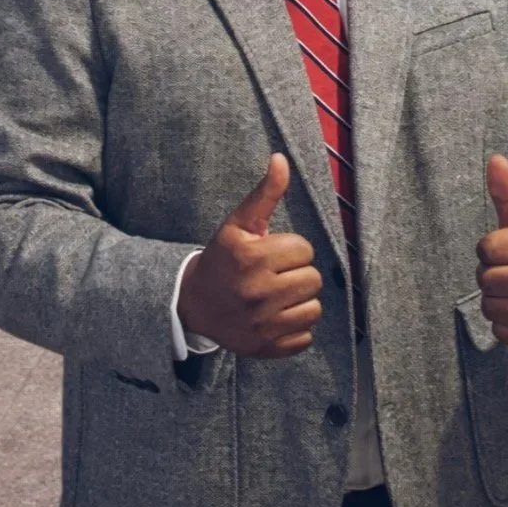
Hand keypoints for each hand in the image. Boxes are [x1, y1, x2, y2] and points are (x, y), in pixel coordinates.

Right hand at [177, 154, 323, 357]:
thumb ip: (265, 193)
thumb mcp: (238, 224)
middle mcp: (256, 292)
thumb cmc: (222, 259)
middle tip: (274, 275)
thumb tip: (281, 158)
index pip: (304, 249)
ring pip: (313, 309)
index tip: (270, 253)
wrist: (193, 304)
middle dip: (297, 274)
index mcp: (251, 258)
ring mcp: (261, 324)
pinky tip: (275, 318)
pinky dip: (295, 329)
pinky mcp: (266, 348)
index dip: (290, 249)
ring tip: (277, 296)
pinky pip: (305, 337)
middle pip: (313, 279)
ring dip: (299, 302)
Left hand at [475, 155, 507, 352]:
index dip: (488, 249)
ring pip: (491, 309)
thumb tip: (493, 158)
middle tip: (507, 272)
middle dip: (489, 276)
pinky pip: (501, 334)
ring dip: (494, 302)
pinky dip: (503, 326)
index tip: (504, 250)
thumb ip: (506, 193)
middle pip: (486, 280)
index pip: (487, 249)